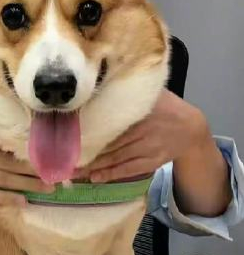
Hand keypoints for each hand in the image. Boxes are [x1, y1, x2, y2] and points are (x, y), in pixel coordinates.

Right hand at [0, 110, 53, 205]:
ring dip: (27, 184)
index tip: (47, 146)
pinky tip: (25, 201)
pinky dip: (7, 198)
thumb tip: (16, 106)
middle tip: (56, 171)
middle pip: (7, 162)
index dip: (24, 142)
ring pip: (2, 180)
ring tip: (49, 187)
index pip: (1, 136)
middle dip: (33, 168)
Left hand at [75, 89, 207, 182]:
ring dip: (94, 166)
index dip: (89, 128)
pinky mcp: (152, 162)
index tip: (69, 134)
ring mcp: (148, 148)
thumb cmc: (165, 107)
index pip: (110, 120)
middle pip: (109, 142)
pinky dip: (112, 174)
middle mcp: (143, 130)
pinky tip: (95, 178)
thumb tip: (103, 76)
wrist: (191, 128)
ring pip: (116, 158)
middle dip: (85, 151)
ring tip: (73, 171)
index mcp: (139, 111)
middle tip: (63, 158)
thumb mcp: (151, 93)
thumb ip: (128, 88)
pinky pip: (129, 169)